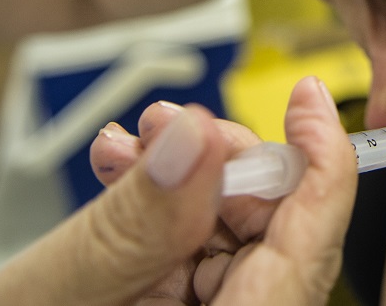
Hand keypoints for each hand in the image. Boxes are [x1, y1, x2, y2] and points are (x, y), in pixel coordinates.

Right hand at [86, 78, 355, 305]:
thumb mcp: (64, 289)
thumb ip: (138, 218)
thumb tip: (195, 137)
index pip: (309, 249)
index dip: (321, 163)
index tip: (306, 98)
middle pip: (274, 230)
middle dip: (223, 161)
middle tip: (169, 124)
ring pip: (232, 232)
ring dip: (182, 176)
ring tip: (128, 147)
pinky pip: (195, 253)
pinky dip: (163, 207)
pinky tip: (124, 174)